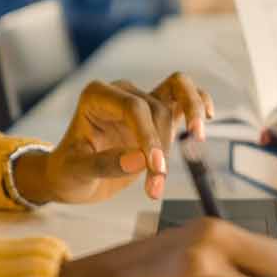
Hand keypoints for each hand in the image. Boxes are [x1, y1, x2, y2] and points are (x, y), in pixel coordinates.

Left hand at [14, 73, 214, 204]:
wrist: (71, 176)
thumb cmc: (68, 171)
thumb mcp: (77, 171)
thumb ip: (105, 164)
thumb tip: (140, 161)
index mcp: (96, 96)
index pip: (133, 108)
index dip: (149, 136)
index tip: (157, 167)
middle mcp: (121, 91)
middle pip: (156, 109)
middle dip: (162, 147)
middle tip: (156, 184)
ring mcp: (141, 99)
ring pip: (178, 91)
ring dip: (188, 123)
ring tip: (197, 143)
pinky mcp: (156, 112)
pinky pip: (183, 96)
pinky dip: (198, 102)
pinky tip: (207, 116)